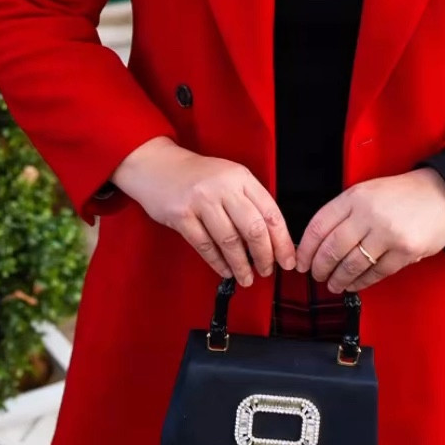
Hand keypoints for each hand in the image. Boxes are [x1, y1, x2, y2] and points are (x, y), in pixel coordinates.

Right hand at [111, 137, 296, 285]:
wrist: (157, 166)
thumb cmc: (198, 176)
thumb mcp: (229, 178)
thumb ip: (249, 202)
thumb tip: (272, 239)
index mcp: (240, 177)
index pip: (270, 212)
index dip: (282, 241)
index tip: (287, 260)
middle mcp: (223, 187)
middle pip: (253, 228)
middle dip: (264, 256)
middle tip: (267, 271)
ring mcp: (201, 200)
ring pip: (229, 241)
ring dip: (241, 264)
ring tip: (246, 278)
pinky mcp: (181, 215)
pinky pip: (205, 245)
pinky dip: (218, 262)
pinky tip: (225, 271)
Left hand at [293, 170, 444, 292]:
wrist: (443, 196)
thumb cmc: (403, 195)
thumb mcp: (368, 192)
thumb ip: (345, 212)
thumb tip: (318, 242)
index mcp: (356, 197)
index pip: (320, 225)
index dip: (306, 248)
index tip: (301, 261)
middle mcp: (369, 214)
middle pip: (332, 248)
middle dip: (320, 267)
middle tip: (316, 275)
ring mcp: (388, 234)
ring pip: (352, 264)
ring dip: (338, 279)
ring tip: (333, 284)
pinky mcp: (406, 251)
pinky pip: (376, 273)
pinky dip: (361, 282)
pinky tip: (354, 285)